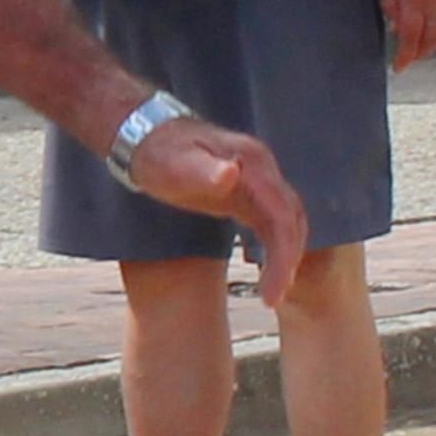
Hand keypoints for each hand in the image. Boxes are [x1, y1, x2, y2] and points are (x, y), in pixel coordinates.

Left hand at [126, 115, 310, 309]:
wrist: (145, 135)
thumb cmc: (158, 153)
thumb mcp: (174, 165)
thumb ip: (203, 171)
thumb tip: (231, 173)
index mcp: (253, 163)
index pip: (281, 214)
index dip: (283, 253)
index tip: (273, 290)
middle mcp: (262, 169)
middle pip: (291, 219)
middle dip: (287, 260)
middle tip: (272, 300)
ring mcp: (256, 179)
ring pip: (286, 221)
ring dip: (285, 256)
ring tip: (271, 293)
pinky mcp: (246, 191)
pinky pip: (271, 222)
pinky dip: (275, 246)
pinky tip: (268, 270)